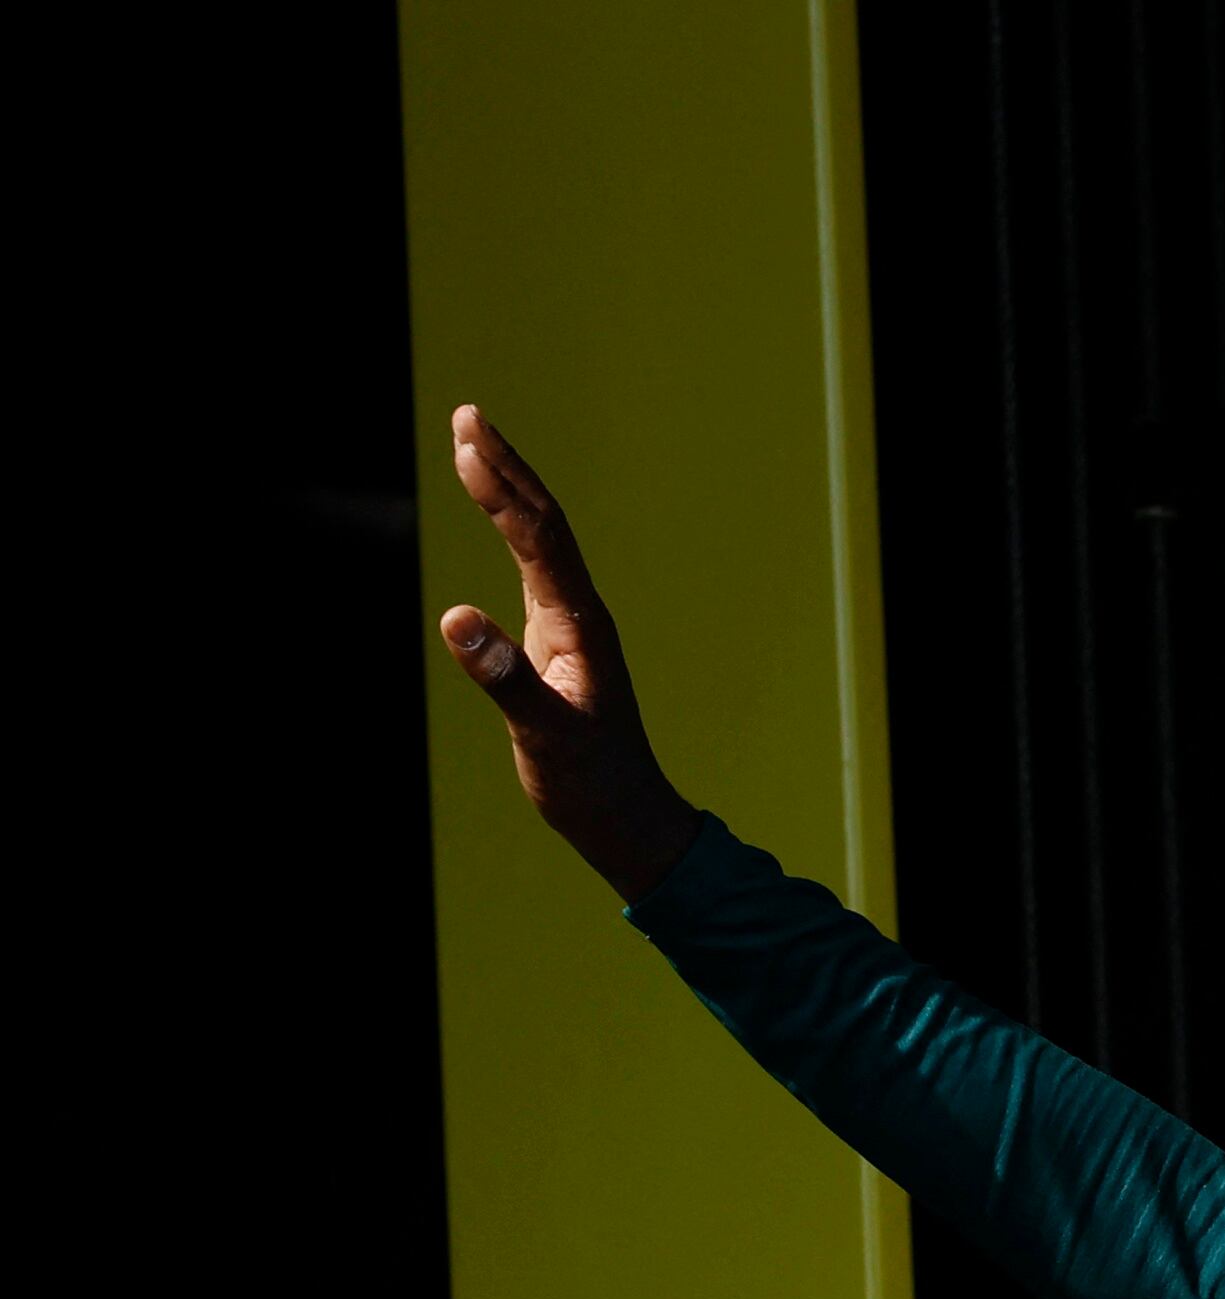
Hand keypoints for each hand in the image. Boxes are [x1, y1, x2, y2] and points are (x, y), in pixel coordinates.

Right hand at [437, 406, 699, 900]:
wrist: (626, 816)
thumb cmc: (589, 781)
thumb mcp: (544, 735)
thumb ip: (505, 680)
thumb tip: (457, 621)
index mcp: (579, 625)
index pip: (539, 538)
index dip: (503, 487)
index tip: (467, 440)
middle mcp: (581, 614)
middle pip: (545, 523)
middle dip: (507, 467)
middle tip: (468, 415)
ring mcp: (573, 626)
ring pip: (543, 540)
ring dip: (511, 490)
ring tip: (474, 447)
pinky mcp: (561, 643)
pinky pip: (537, 567)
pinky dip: (514, 530)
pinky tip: (503, 519)